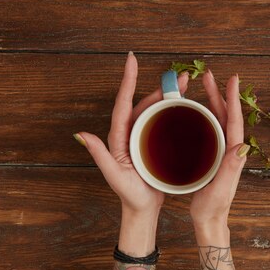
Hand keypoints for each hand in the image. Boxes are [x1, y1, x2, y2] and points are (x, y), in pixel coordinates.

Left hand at [74, 52, 188, 254]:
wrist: (143, 209)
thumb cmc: (129, 195)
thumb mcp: (114, 175)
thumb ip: (99, 155)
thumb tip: (81, 134)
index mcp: (119, 136)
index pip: (123, 103)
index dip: (128, 81)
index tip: (132, 60)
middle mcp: (131, 132)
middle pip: (145, 102)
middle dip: (161, 86)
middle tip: (181, 76)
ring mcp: (144, 137)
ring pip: (157, 110)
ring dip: (171, 96)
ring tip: (187, 85)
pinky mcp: (156, 144)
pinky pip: (165, 122)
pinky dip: (175, 111)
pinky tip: (188, 106)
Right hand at [190, 70, 249, 246]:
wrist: (209, 221)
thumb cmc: (213, 207)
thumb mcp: (221, 189)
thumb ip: (231, 169)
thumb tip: (243, 146)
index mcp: (233, 154)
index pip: (235, 121)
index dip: (233, 99)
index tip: (232, 79)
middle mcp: (229, 150)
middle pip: (226, 116)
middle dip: (219, 93)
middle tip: (209, 75)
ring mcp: (221, 152)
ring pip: (218, 120)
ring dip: (212, 102)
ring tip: (203, 85)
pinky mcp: (212, 157)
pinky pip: (209, 130)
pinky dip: (203, 116)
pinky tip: (194, 112)